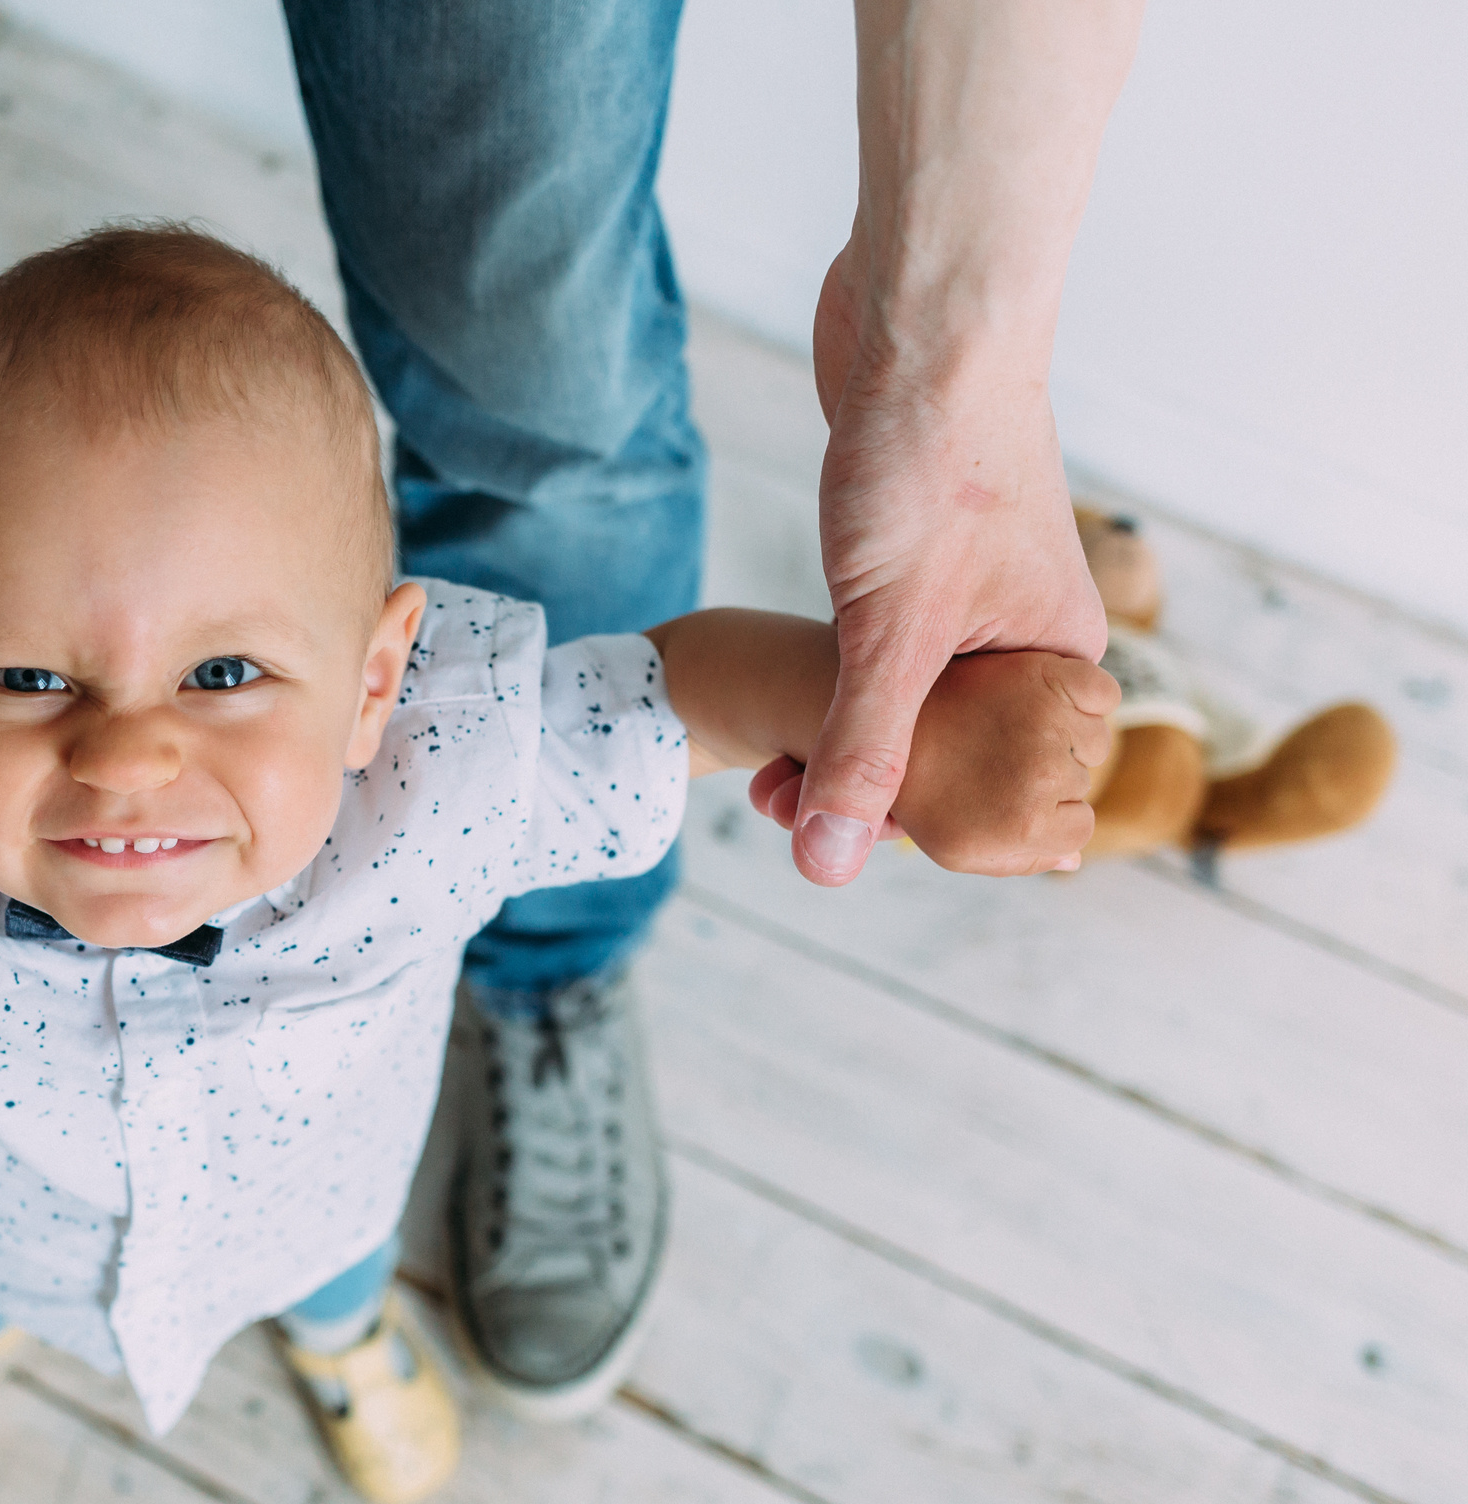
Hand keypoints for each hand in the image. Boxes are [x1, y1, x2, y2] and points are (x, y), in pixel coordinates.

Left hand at [794, 240, 1110, 883]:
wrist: (926, 319)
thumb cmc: (932, 462)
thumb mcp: (889, 632)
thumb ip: (863, 749)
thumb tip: (829, 864)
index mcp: (1058, 661)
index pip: (996, 785)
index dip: (913, 824)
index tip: (827, 841)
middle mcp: (1028, 630)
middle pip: (947, 745)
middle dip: (862, 782)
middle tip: (772, 801)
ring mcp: (976, 589)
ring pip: (907, 692)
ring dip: (842, 730)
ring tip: (767, 767)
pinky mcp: (922, 550)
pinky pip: (883, 640)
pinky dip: (839, 673)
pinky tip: (788, 688)